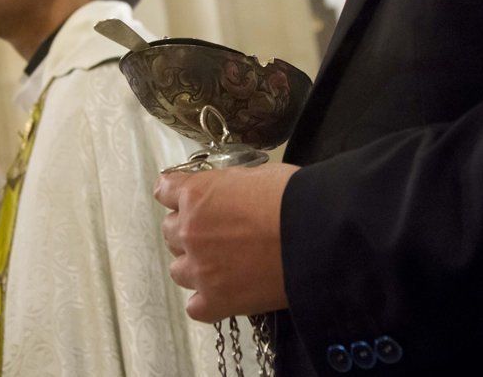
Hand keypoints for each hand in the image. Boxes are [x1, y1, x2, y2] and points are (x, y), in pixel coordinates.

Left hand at [154, 162, 299, 321]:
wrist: (318, 234)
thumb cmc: (293, 198)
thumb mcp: (254, 175)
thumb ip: (226, 186)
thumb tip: (226, 194)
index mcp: (196, 194)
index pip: (165, 191)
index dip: (178, 195)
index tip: (187, 200)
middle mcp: (189, 231)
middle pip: (170, 232)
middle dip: (189, 230)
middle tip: (217, 232)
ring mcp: (200, 269)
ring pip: (178, 270)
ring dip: (195, 265)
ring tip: (223, 264)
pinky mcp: (216, 301)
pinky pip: (195, 306)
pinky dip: (207, 301)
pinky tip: (225, 293)